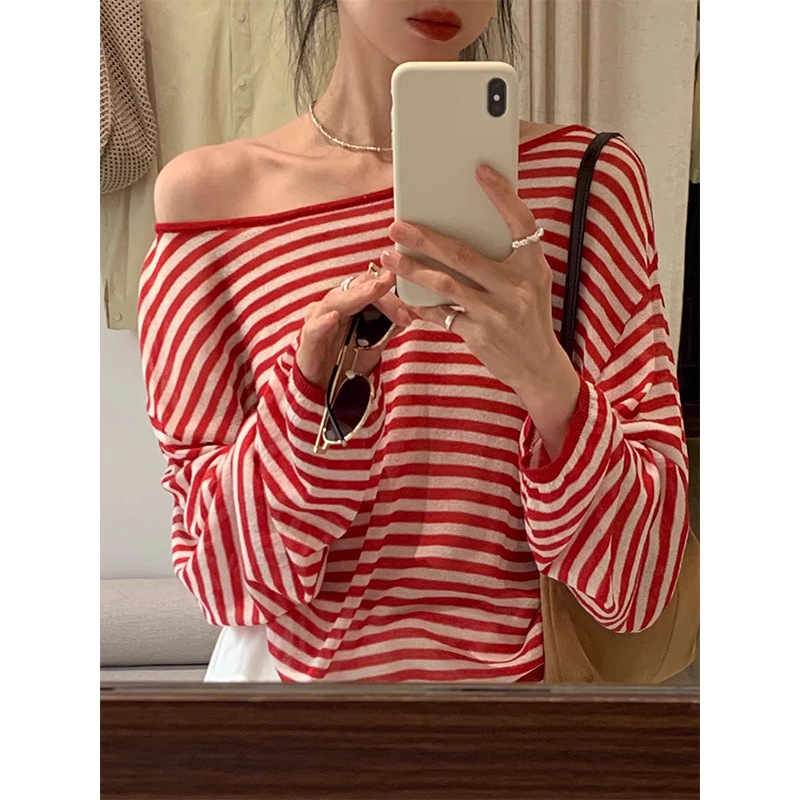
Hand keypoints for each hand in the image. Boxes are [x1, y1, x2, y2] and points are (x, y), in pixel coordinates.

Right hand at [296, 266, 419, 390]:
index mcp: (349, 303)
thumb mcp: (374, 343)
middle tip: (394, 285)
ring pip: (336, 301)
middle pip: (355, 288)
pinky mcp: (307, 339)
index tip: (409, 301)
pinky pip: (314, 327)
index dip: (389, 290)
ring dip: (357, 296)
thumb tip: (409, 313)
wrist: (325, 385)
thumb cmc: (347, 359)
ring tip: (374, 289)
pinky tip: (333, 317)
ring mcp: (318, 320)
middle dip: (378, 290)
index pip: (368, 285)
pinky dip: (323, 321)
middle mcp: (333, 306)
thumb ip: (388, 327)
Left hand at [379, 163, 572, 397]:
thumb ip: (508, 259)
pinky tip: (403, 295)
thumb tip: (465, 229)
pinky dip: (421, 304)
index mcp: (533, 267)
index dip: (502, 195)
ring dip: (412, 270)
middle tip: (397, 226)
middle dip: (425, 239)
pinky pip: (443, 314)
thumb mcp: (532, 283)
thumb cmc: (530, 317)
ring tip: (389, 256)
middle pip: (463, 255)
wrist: (539, 366)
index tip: (480, 171)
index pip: (520, 222)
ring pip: (445, 285)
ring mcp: (497, 313)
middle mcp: (517, 288)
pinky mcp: (480, 335)